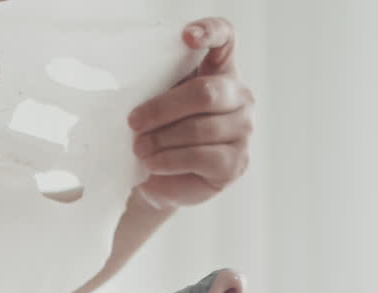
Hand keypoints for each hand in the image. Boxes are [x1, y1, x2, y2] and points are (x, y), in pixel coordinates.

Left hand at [127, 18, 253, 209]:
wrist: (162, 178)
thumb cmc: (161, 132)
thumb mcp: (158, 104)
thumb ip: (158, 89)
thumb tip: (138, 100)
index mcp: (220, 70)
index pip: (225, 37)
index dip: (210, 31)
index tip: (186, 37)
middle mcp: (240, 96)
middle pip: (204, 93)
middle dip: (162, 109)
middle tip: (134, 122)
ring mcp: (244, 130)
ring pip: (199, 129)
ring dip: (161, 140)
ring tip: (139, 148)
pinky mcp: (236, 162)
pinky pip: (200, 157)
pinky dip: (169, 161)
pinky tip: (153, 163)